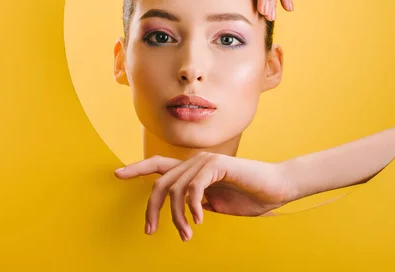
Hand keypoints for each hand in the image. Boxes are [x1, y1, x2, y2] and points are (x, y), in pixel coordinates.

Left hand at [114, 153, 292, 240]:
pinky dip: (193, 207)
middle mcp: (197, 161)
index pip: (160, 165)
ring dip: (177, 216)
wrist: (276, 189)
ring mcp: (207, 161)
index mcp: (195, 170)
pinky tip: (200, 220)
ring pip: (175, 189)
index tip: (117, 174)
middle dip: (151, 208)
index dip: (138, 168)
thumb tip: (181, 209)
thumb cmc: (250, 197)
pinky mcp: (218, 166)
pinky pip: (193, 188)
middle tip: (150, 230)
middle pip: (160, 182)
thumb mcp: (216, 203)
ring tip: (186, 234)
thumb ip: (198, 202)